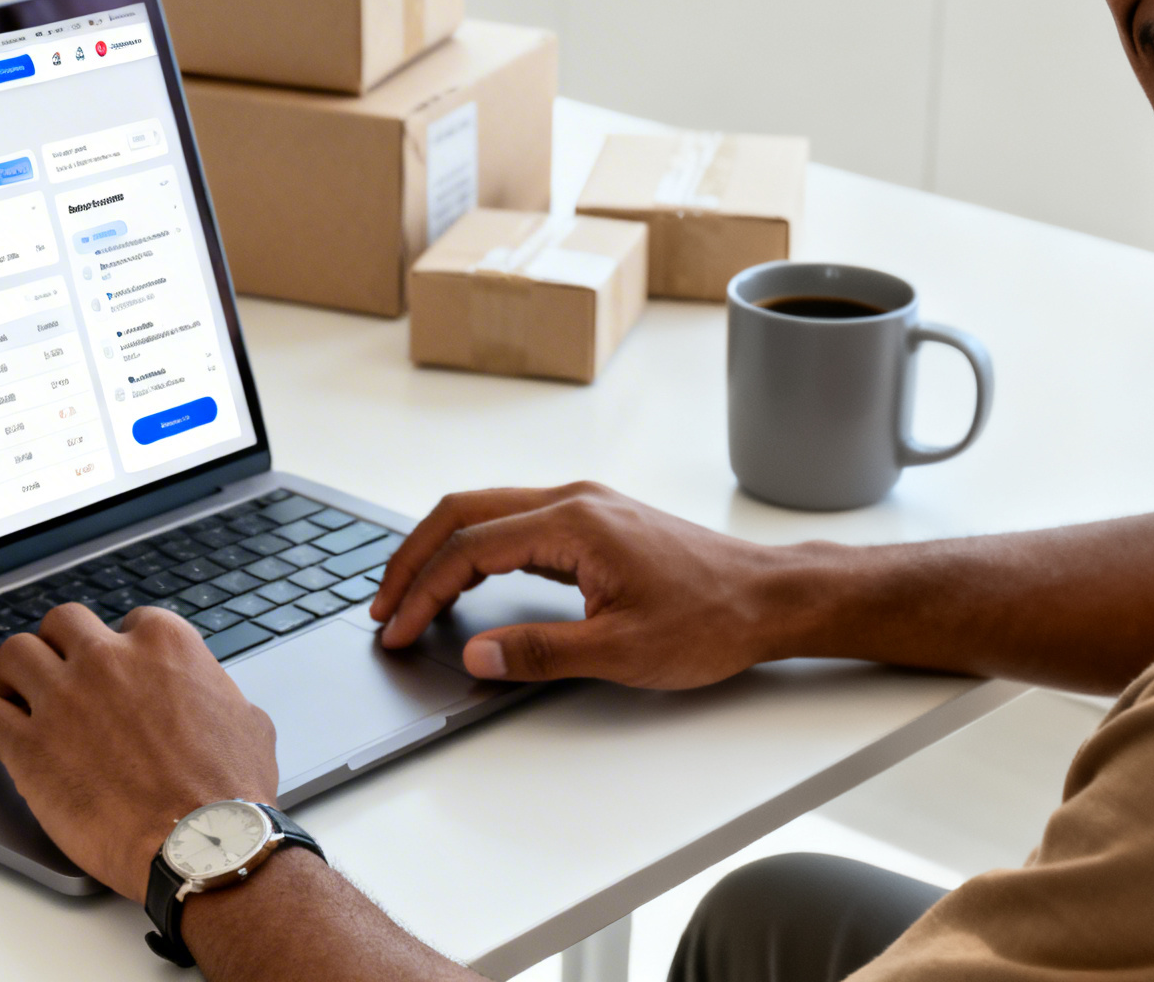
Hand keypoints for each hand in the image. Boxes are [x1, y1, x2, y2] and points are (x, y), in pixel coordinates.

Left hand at [0, 604, 278, 900]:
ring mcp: (63, 699)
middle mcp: (108, 660)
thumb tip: (211, 696)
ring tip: (21, 696)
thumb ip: (216, 692)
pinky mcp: (28, 747)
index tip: (119, 672)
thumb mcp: (248, 720)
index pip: (128, 621)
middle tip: (62, 674)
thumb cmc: (230, 793)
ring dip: (16, 674)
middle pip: (62, 623)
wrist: (203, 844)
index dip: (122, 649)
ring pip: (13, 654)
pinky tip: (3, 737)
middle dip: (61, 646)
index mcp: (164, 645)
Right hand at [369, 482, 795, 688]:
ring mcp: (585, 507)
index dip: (423, 592)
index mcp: (573, 522)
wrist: (771, 597)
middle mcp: (573, 501)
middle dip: (413, 557)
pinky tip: (467, 583)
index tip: (396, 630)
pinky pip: (515, 524)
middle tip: (382, 606)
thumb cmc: (711, 619)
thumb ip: (539, 652)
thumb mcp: (622, 651)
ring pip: (487, 513)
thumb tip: (476, 654)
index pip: (470, 549)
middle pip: (464, 512)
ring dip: (442, 551)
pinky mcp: (596, 522)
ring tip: (411, 597)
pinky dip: (476, 550)